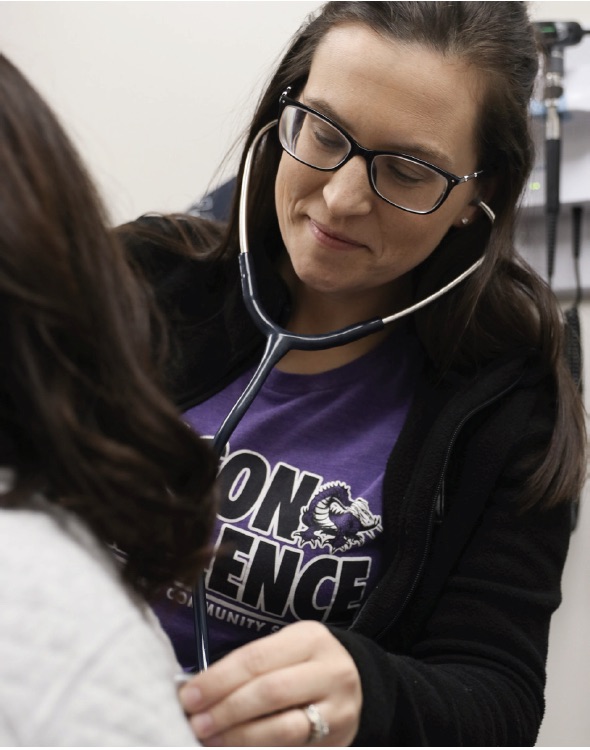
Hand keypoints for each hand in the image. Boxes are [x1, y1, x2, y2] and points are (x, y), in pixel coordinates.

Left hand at [179, 620, 361, 745]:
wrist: (357, 685)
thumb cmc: (304, 665)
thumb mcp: (286, 649)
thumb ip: (250, 666)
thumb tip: (196, 690)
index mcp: (310, 639)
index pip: (257, 658)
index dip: (219, 679)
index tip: (188, 696)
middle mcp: (330, 672)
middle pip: (270, 692)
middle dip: (226, 709)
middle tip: (196, 722)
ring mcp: (338, 710)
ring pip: (283, 729)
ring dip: (239, 737)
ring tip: (210, 740)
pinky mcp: (338, 742)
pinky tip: (236, 749)